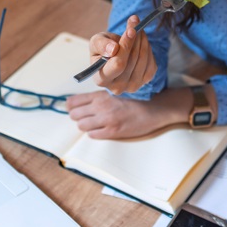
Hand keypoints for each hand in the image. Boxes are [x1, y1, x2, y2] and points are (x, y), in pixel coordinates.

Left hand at [65, 88, 190, 139]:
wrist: (155, 107)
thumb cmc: (137, 98)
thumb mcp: (116, 91)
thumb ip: (99, 96)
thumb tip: (81, 102)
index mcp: (100, 94)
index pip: (73, 101)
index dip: (71, 106)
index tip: (75, 109)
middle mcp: (101, 106)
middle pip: (74, 115)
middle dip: (77, 117)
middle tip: (86, 117)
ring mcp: (107, 119)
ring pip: (82, 126)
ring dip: (86, 126)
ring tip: (95, 124)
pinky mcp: (113, 131)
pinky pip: (93, 135)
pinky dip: (95, 133)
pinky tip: (102, 130)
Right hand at [87, 15, 156, 93]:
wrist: (114, 55)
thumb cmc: (103, 49)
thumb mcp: (96, 42)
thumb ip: (101, 44)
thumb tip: (113, 49)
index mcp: (101, 79)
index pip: (118, 64)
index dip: (125, 46)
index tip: (131, 30)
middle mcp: (117, 87)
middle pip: (132, 60)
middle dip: (135, 39)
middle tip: (135, 23)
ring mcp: (132, 86)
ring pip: (143, 59)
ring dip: (142, 40)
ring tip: (138, 29)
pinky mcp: (145, 81)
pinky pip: (151, 62)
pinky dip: (148, 49)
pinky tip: (141, 42)